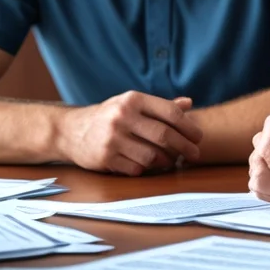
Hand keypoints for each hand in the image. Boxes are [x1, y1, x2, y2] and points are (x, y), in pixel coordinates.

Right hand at [56, 91, 202, 175]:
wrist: (71, 131)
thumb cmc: (110, 116)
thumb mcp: (132, 104)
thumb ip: (160, 106)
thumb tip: (188, 104)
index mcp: (133, 100)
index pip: (170, 113)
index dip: (189, 127)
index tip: (198, 137)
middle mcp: (122, 117)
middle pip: (164, 136)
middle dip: (185, 147)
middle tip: (195, 154)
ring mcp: (112, 138)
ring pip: (152, 155)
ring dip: (166, 161)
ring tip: (171, 160)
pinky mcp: (105, 158)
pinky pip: (136, 168)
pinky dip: (147, 169)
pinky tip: (150, 165)